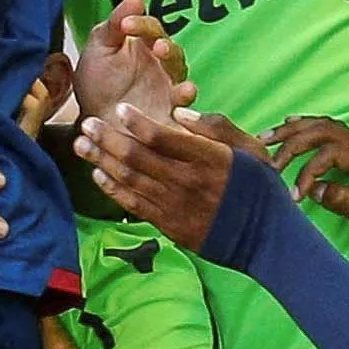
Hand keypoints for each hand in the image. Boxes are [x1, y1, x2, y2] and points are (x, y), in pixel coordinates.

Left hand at [75, 0, 192, 127]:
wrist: (90, 122)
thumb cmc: (97, 81)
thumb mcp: (99, 48)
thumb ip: (115, 24)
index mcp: (146, 46)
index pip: (151, 28)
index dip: (141, 24)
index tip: (125, 24)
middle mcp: (164, 68)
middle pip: (174, 55)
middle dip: (168, 51)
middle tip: (157, 47)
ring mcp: (169, 95)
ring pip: (183, 87)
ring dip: (184, 88)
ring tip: (184, 89)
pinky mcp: (170, 120)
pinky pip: (182, 119)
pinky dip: (184, 118)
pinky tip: (179, 114)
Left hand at [76, 101, 262, 246]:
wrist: (266, 238)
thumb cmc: (260, 187)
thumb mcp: (249, 149)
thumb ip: (216, 127)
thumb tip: (179, 112)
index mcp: (207, 158)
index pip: (162, 137)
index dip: (136, 122)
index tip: (119, 110)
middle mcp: (186, 181)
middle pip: (137, 157)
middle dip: (107, 138)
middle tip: (87, 124)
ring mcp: (175, 205)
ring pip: (130, 179)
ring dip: (102, 161)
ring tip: (82, 145)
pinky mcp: (169, 225)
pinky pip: (134, 205)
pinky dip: (114, 189)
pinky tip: (99, 175)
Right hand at [265, 114, 348, 241]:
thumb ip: (346, 203)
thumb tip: (315, 190)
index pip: (331, 153)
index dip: (309, 171)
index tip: (296, 195)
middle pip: (324, 131)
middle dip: (293, 143)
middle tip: (270, 162)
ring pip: (324, 126)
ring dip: (294, 130)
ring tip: (266, 137)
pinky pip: (328, 132)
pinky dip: (306, 128)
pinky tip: (289, 126)